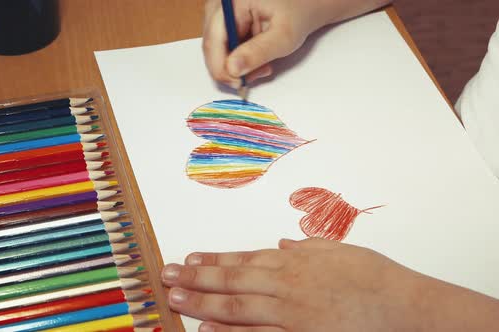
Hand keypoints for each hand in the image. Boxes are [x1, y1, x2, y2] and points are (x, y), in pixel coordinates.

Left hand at [161, 238, 498, 330]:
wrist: (403, 307)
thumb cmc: (374, 276)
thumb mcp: (338, 251)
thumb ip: (307, 248)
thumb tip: (280, 244)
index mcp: (294, 262)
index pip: (243, 259)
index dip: (212, 259)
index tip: (189, 258)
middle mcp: (286, 286)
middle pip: (231, 281)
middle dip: (196, 278)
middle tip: (167, 275)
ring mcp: (291, 314)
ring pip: (237, 308)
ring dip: (203, 302)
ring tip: (176, 297)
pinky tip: (208, 329)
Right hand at [202, 0, 392, 88]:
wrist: (305, 6)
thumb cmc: (297, 14)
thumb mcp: (283, 36)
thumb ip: (257, 53)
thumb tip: (232, 70)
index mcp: (232, 2)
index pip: (213, 41)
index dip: (221, 67)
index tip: (238, 84)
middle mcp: (219, 7)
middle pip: (211, 48)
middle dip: (232, 69)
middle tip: (255, 76)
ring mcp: (219, 16)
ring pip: (216, 52)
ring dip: (237, 67)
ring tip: (262, 66)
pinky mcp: (223, 26)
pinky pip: (223, 50)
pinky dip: (239, 61)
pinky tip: (257, 60)